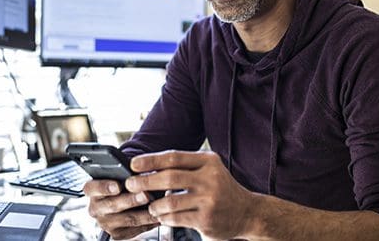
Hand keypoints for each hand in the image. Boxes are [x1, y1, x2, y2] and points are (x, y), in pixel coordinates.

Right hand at [82, 179, 159, 239]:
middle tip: (145, 194)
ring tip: (156, 206)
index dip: (104, 187)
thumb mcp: (118, 174)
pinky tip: (158, 215)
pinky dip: (149, 222)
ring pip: (127, 219)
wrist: (122, 201)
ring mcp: (106, 223)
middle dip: (131, 200)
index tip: (117, 186)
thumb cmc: (121, 182)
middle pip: (112, 205)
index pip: (92, 188)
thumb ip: (125, 172)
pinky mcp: (117, 234)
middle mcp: (95, 208)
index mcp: (91, 190)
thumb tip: (139, 168)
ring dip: (144, 213)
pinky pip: (135, 229)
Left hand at [125, 150, 254, 239]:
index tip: (133, 164)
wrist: (247, 212)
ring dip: (154, 205)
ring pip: (170, 201)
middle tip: (131, 185)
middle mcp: (210, 178)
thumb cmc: (220, 188)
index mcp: (208, 162)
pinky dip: (164, 217)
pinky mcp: (206, 219)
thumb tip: (148, 167)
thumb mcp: (208, 170)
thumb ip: (184, 167)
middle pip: (169, 178)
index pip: (174, 157)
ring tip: (151, 206)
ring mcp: (209, 200)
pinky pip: (176, 218)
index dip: (150, 160)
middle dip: (145, 181)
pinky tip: (162, 216)